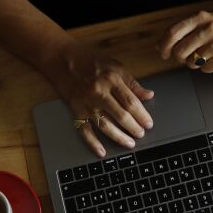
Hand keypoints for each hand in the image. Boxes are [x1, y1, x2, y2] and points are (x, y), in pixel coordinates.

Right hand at [51, 41, 153, 156]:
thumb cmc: (91, 62)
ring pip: (105, 125)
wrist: (63, 60)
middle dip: (134, 128)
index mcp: (112, 79)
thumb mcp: (116, 66)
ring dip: (119, 137)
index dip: (142, 115)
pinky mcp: (76, 110)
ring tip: (130, 144)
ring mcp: (86, 103)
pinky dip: (93, 143)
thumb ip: (133, 83)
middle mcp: (99, 92)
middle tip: (141, 134)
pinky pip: (84, 130)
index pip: (131, 102)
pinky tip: (102, 152)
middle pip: (120, 115)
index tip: (149, 123)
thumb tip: (149, 95)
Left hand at [158, 6, 212, 72]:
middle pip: (180, 51)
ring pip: (193, 62)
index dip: (165, 46)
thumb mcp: (202, 21)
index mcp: (200, 18)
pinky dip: (207, 67)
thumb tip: (160, 46)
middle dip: (180, 57)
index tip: (164, 53)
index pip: (173, 33)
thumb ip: (181, 32)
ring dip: (194, 63)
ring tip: (203, 56)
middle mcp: (209, 28)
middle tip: (185, 56)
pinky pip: (206, 69)